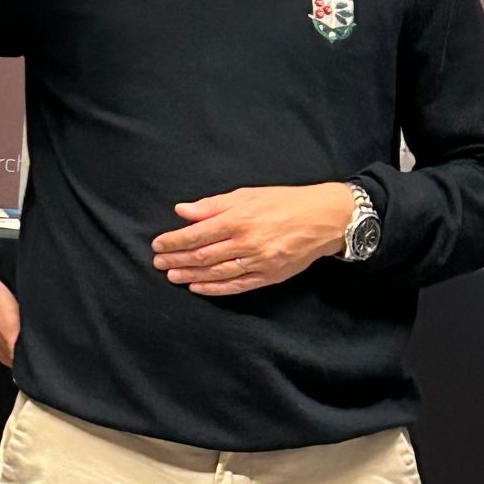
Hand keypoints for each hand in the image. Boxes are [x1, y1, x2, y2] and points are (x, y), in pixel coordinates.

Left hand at [152, 183, 351, 296]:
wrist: (324, 218)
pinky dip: (215, 288)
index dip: (174, 241)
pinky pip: (237, 285)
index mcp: (239, 219)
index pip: (197, 234)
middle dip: (177, 260)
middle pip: (203, 255)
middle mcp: (247, 242)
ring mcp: (259, 262)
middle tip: (158, 263)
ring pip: (217, 273)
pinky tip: (197, 287)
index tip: (158, 245)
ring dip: (191, 275)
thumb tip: (182, 211)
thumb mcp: (247, 195)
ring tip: (172, 276)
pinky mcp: (270, 276)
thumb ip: (213, 205)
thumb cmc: (284, 202)